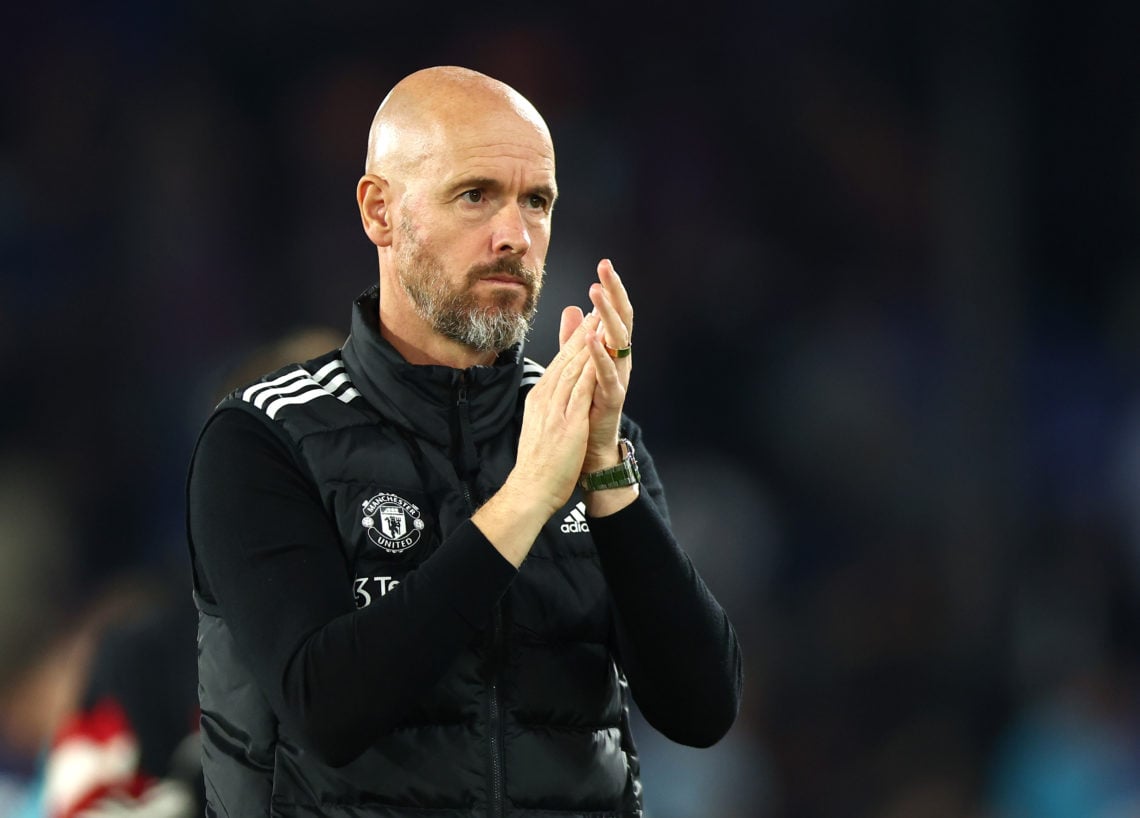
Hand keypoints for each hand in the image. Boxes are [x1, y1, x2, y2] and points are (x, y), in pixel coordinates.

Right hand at [512, 310, 602, 511]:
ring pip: (573, 368)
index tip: (586, 321)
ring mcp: (555, 408)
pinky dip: (591, 368)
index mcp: (540, 397)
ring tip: (601, 319)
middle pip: (566, 359)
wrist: (530, 489)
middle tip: (596, 307)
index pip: (559, 363)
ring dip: (588, 342)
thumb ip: (549, 404)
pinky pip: (581, 390)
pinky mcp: (567, 422)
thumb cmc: (537, 464)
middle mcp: (545, 397)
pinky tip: (601, 353)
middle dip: (582, 331)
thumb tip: (552, 390)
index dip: (574, 340)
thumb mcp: (541, 425)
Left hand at [559, 259, 632, 472]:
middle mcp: (620, 360)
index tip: (604, 263)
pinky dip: (600, 355)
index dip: (611, 289)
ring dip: (607, 316)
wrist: (589, 448)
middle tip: (606, 268)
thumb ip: (575, 338)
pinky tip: (592, 338)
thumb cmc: (586, 405)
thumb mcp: (578, 365)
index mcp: (613, 350)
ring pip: (618, 341)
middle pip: (621, 319)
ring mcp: (618, 377)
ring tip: (596, 293)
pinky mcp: (612, 398)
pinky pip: (607, 373)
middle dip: (614, 293)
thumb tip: (574, 308)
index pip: (614, 313)